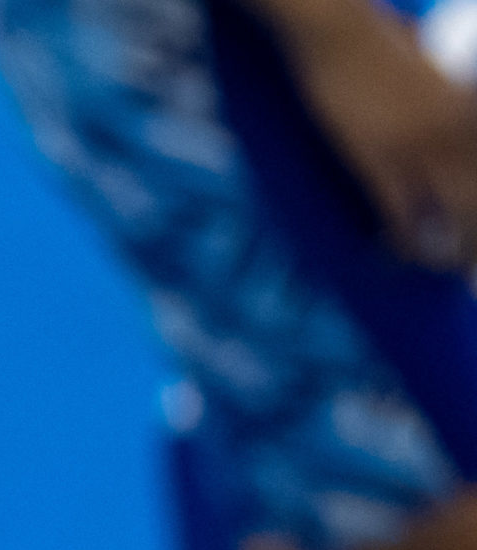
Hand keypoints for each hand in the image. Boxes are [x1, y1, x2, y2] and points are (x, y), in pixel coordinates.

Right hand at [267, 0, 476, 267]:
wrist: (336, 29)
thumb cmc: (374, 41)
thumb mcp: (426, 68)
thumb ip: (442, 93)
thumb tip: (439, 110)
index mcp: (470, 108)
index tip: (475, 240)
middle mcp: (456, 129)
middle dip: (476, 242)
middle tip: (469, 269)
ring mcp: (418, 146)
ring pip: (453, 215)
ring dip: (448, 251)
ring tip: (442, 269)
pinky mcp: (378, 158)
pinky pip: (402, 216)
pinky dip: (404, 243)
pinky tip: (399, 255)